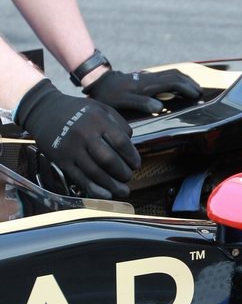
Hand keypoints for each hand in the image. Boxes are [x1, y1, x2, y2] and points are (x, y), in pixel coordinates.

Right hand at [14, 79, 140, 199]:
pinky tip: (107, 194)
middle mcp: (84, 134)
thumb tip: (131, 146)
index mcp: (98, 120)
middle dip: (123, 173)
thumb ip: (119, 124)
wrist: (44, 110)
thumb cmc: (78, 111)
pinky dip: (95, 189)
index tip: (136, 164)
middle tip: (128, 177)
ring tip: (123, 190)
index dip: (131, 156)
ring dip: (112, 185)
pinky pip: (80, 178)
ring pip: (95, 172)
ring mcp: (72, 149)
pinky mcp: (62, 160)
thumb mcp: (101, 108)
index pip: (121, 142)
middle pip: (109, 160)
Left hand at [86, 68, 202, 113]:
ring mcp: (149, 77)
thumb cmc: (110, 95)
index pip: (174, 82)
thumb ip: (141, 103)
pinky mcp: (146, 78)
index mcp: (148, 84)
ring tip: (194, 89)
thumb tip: (159, 107)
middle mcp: (151, 78)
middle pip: (177, 75)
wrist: (99, 81)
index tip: (197, 96)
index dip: (187, 89)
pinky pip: (166, 76)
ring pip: (172, 74)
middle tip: (200, 93)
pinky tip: (178, 87)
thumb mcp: (123, 102)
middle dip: (190, 83)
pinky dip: (177, 80)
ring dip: (185, 80)